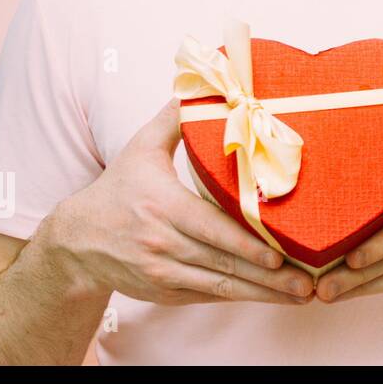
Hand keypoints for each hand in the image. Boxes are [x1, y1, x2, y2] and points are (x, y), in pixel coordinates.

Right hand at [36, 97, 315, 305]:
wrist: (75, 241)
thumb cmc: (117, 189)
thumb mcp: (140, 148)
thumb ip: (174, 119)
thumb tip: (204, 86)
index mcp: (163, 208)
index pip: (212, 230)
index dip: (247, 245)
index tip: (280, 254)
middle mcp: (163, 245)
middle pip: (224, 264)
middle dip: (269, 276)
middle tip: (307, 282)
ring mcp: (164, 273)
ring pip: (221, 287)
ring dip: (263, 293)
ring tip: (301, 293)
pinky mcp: (165, 293)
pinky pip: (208, 296)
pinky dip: (240, 297)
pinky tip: (271, 295)